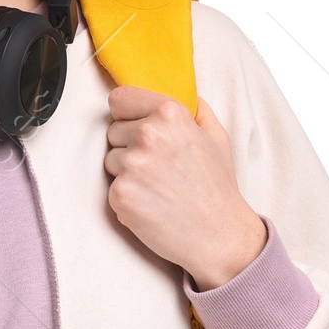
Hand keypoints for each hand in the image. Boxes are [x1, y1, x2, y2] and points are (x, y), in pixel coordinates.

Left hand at [103, 85, 266, 289]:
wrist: (218, 235)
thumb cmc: (217, 188)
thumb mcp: (216, 137)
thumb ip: (196, 109)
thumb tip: (184, 93)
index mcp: (170, 114)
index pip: (119, 99)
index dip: (127, 115)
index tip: (137, 127)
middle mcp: (148, 135)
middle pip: (112, 131)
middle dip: (129, 146)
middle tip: (159, 167)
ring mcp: (132, 165)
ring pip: (110, 160)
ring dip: (127, 172)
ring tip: (157, 187)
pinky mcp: (120, 194)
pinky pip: (111, 187)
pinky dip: (126, 197)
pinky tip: (151, 204)